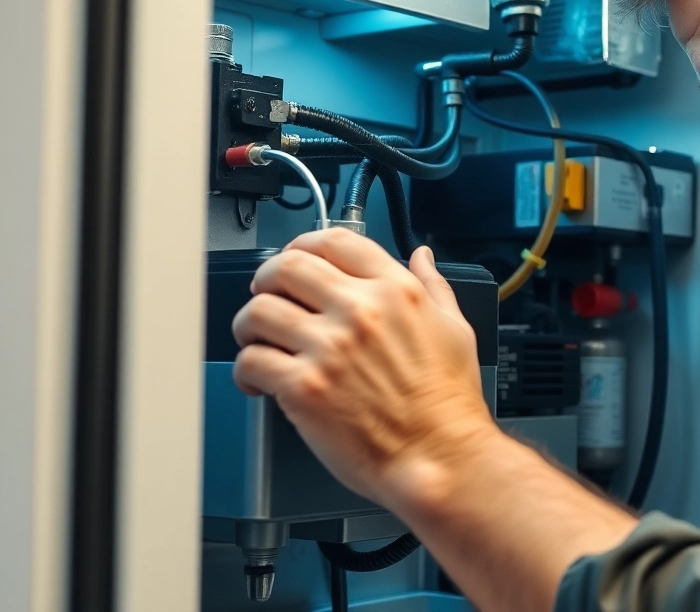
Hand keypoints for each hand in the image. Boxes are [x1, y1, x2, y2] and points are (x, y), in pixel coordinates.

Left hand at [230, 229, 497, 508]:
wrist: (440, 458)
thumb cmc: (449, 404)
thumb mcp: (455, 330)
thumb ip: (433, 287)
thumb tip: (422, 257)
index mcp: (396, 291)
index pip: (334, 241)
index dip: (304, 245)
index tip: (296, 259)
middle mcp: (360, 311)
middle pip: (287, 266)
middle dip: (267, 279)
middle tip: (267, 297)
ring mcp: (329, 349)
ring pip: (259, 310)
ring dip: (249, 325)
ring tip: (258, 342)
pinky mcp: (305, 388)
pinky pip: (251, 361)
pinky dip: (245, 371)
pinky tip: (258, 381)